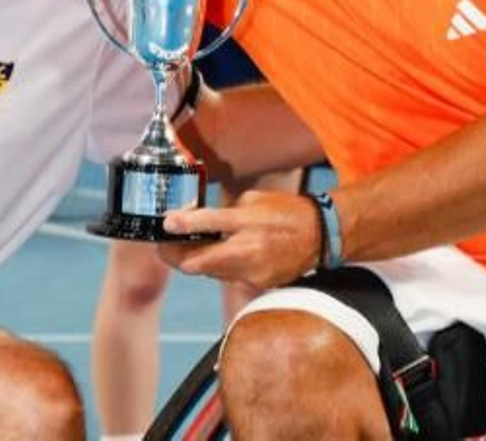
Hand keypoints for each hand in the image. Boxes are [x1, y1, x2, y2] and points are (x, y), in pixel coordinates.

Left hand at [158, 190, 321, 290]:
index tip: (166, 223)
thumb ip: (223, 212)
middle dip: (174, 255)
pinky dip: (217, 266)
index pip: (208, 223)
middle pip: (196, 263)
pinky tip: (220, 253)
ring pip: (207, 273)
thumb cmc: (285, 212)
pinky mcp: (256, 284)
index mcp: (247, 222)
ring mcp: (251, 272)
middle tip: (165, 243)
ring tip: (190, 245)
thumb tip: (194, 219)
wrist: (320, 236)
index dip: (182, 224)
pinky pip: (226, 276)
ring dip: (194, 260)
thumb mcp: (253, 200)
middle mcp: (247, 250)